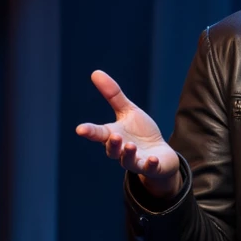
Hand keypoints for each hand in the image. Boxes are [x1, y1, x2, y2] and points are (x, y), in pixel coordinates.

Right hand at [75, 70, 180, 196]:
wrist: (160, 155)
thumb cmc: (140, 132)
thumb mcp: (128, 111)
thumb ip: (113, 95)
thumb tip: (95, 72)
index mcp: (113, 135)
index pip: (98, 133)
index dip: (89, 131)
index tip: (80, 129)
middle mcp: (121, 150)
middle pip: (112, 150)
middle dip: (111, 144)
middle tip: (113, 136)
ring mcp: (136, 160)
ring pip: (127, 161)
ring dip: (128, 153)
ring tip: (130, 145)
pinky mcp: (151, 167)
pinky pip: (148, 168)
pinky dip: (149, 164)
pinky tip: (152, 159)